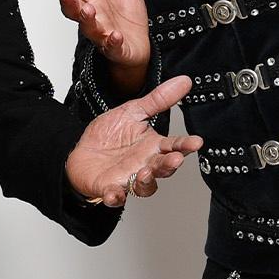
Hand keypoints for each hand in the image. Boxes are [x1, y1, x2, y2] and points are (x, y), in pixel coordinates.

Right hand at [45, 0, 151, 91]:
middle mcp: (93, 15)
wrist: (137, 44)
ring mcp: (102, 32)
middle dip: (68, 1)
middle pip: (74, 9)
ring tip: (88, 10)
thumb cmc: (126, 15)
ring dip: (87, 19)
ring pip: (89, 27)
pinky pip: (112, 45)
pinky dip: (112, 41)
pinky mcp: (116, 47)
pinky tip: (114, 35)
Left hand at [63, 75, 203, 206]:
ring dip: (147, 182)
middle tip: (175, 159)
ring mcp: (129, 178)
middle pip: (164, 168)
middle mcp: (145, 165)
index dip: (186, 145)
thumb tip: (183, 81)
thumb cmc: (109, 135)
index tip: (196, 142)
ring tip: (146, 173)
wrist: (81, 152)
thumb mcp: (132, 111)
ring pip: (145, 186)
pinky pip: (115, 196)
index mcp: (153, 146)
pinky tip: (114, 193)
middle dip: (170, 164)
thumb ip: (158, 100)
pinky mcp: (111, 189)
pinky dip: (115, 197)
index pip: (174, 146)